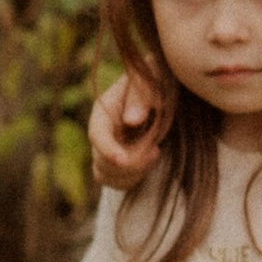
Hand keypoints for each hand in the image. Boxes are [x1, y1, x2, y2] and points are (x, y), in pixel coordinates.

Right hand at [90, 72, 163, 192]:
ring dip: (133, 172)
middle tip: (156, 150)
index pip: (96, 134)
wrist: (164, 90)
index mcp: (104, 110)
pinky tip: (151, 160)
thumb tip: (132, 120)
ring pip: (106, 175)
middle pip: (102, 160)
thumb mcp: (152, 80)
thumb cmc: (157, 80)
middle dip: (130, 161)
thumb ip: (142, 96)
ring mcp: (107, 149)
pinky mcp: (116, 163)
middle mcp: (102, 131)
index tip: (122, 159)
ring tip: (156, 152)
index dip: (107, 149)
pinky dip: (133, 178)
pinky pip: (116, 182)